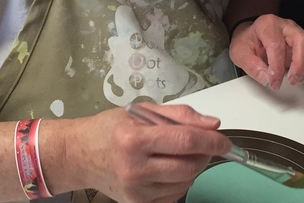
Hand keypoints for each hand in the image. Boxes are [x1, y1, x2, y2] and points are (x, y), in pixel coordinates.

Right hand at [68, 104, 231, 202]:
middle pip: (190, 165)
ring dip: (193, 167)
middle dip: (204, 154)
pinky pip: (175, 195)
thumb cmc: (108, 130)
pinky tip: (166, 168)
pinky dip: (180, 181)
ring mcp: (136, 191)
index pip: (186, 140)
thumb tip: (212, 124)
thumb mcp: (141, 110)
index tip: (224, 140)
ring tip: (177, 153)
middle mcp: (134, 168)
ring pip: (186, 182)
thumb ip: (180, 115)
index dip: (212, 140)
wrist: (79, 155)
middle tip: (201, 143)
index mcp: (133, 139)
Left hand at [229, 14, 303, 89]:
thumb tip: (266, 78)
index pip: (277, 45)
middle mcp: (287, 26)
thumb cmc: (248, 42)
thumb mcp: (239, 53)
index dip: (277, 67)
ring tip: (299, 79)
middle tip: (291, 81)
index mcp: (268, 24)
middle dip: (300, 64)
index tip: (273, 81)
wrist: (252, 36)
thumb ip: (251, 65)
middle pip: (303, 40)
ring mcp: (300, 33)